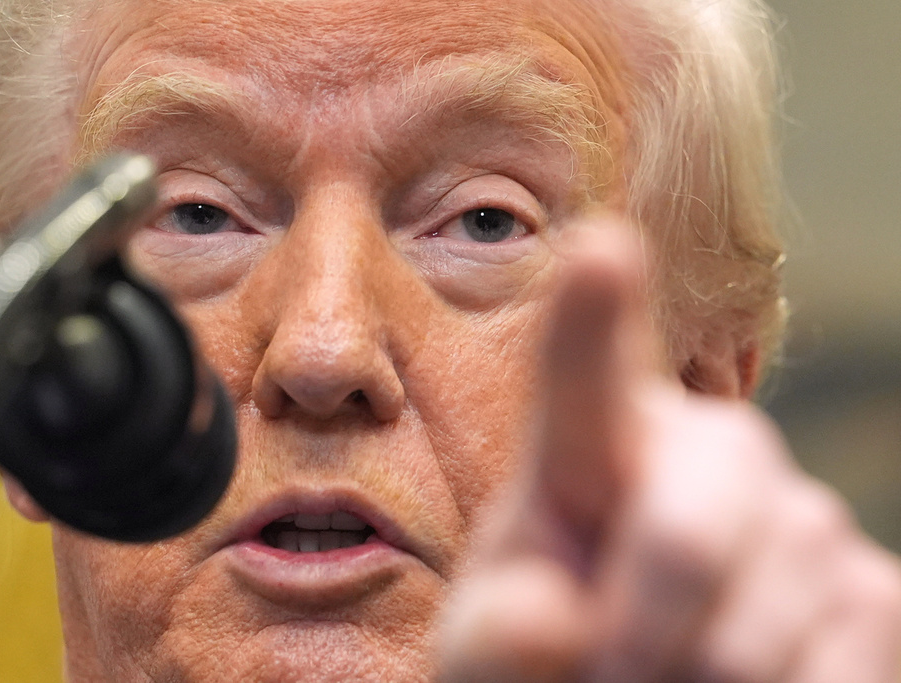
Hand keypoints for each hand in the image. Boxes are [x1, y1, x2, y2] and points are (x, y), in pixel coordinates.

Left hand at [437, 225, 900, 681]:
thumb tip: (554, 621)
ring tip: (668, 679)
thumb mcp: (495, 644)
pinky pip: (843, 665)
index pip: (586, 375)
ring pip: (757, 629)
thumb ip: (499, 631)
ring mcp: (800, 512)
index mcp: (596, 442)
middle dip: (636, 638)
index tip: (597, 248)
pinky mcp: (872, 584)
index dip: (592, 315)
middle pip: (683, 537)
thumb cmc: (546, 649)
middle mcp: (707, 449)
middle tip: (606, 679)